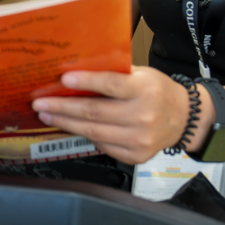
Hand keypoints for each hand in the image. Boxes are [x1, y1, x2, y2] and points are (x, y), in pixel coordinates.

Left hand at [32, 67, 206, 164]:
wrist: (183, 118)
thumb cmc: (157, 91)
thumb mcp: (141, 74)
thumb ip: (114, 74)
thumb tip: (78, 69)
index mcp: (144, 90)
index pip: (111, 85)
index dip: (86, 81)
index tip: (63, 78)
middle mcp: (143, 116)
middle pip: (95, 112)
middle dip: (63, 107)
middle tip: (41, 103)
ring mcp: (139, 139)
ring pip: (93, 131)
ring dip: (66, 123)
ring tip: (47, 115)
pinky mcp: (135, 155)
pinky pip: (101, 145)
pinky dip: (82, 135)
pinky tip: (69, 127)